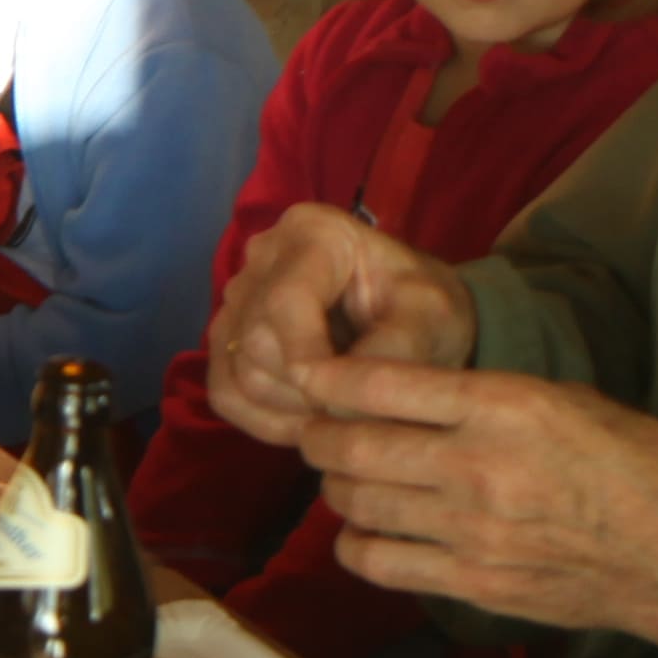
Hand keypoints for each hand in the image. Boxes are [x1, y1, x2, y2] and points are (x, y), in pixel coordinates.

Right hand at [205, 205, 474, 445]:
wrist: (412, 319)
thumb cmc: (425, 308)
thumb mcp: (432, 319)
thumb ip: (394, 350)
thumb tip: (336, 402)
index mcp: (314, 232)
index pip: (285, 300)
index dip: (305, 358)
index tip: (342, 403)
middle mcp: (263, 256)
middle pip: (257, 343)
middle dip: (306, 391)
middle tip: (356, 410)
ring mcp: (238, 298)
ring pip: (239, 374)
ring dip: (290, 411)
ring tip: (340, 413)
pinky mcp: (228, 339)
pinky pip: (225, 393)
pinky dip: (264, 422)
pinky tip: (307, 425)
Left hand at [289, 353, 657, 657]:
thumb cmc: (642, 468)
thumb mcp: (574, 401)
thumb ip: (493, 399)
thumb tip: (419, 399)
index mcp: (507, 407)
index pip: (385, 383)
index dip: (329, 379)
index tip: (309, 376)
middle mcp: (478, 466)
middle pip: (351, 446)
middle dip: (317, 436)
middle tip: (315, 432)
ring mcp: (471, 531)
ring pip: (356, 503)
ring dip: (336, 488)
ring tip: (344, 479)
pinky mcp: (472, 583)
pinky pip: (379, 562)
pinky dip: (357, 544)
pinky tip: (367, 532)